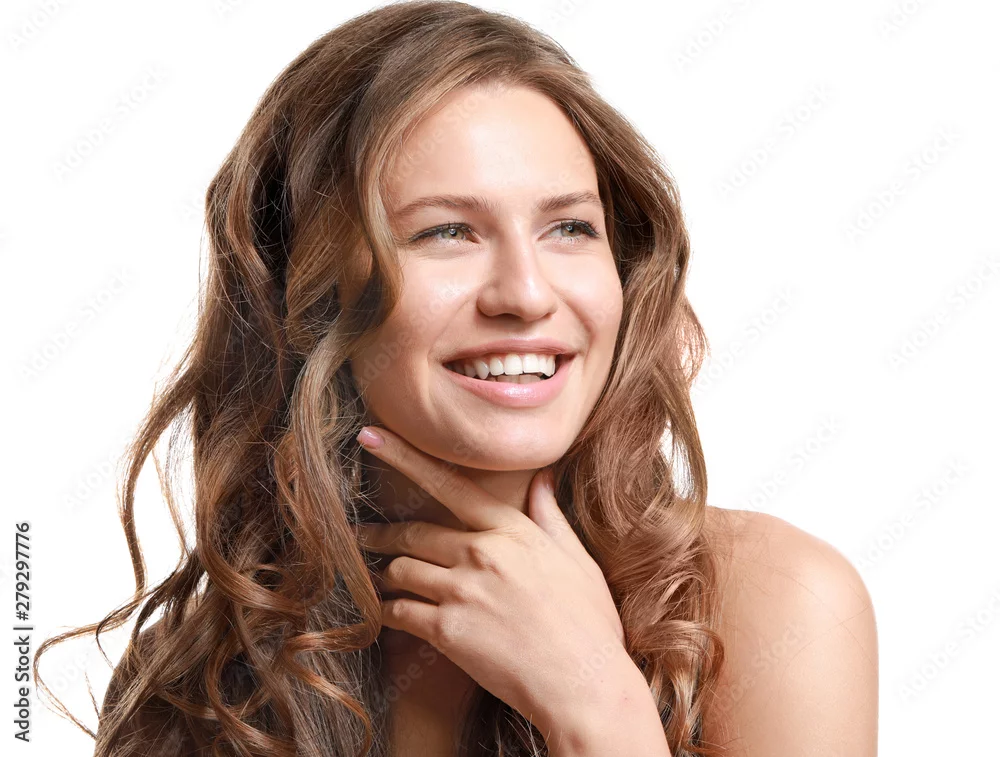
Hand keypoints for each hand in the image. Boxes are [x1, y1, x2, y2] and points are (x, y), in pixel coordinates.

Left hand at [353, 425, 630, 736]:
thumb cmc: (588, 623)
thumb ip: (549, 516)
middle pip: (414, 532)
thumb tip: (542, 478)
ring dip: (384, 573)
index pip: (449, 484)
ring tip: (377, 578)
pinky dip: (388, 611)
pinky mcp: (447, 631)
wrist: (585, 685)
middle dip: (382, 533)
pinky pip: (400, 611)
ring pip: (400, 569)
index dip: (404, 458)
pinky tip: (386, 613)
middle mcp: (481, 553)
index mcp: (511, 530)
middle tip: (362, 534)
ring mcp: (462, 591)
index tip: (371, 438)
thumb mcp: (576, 559)